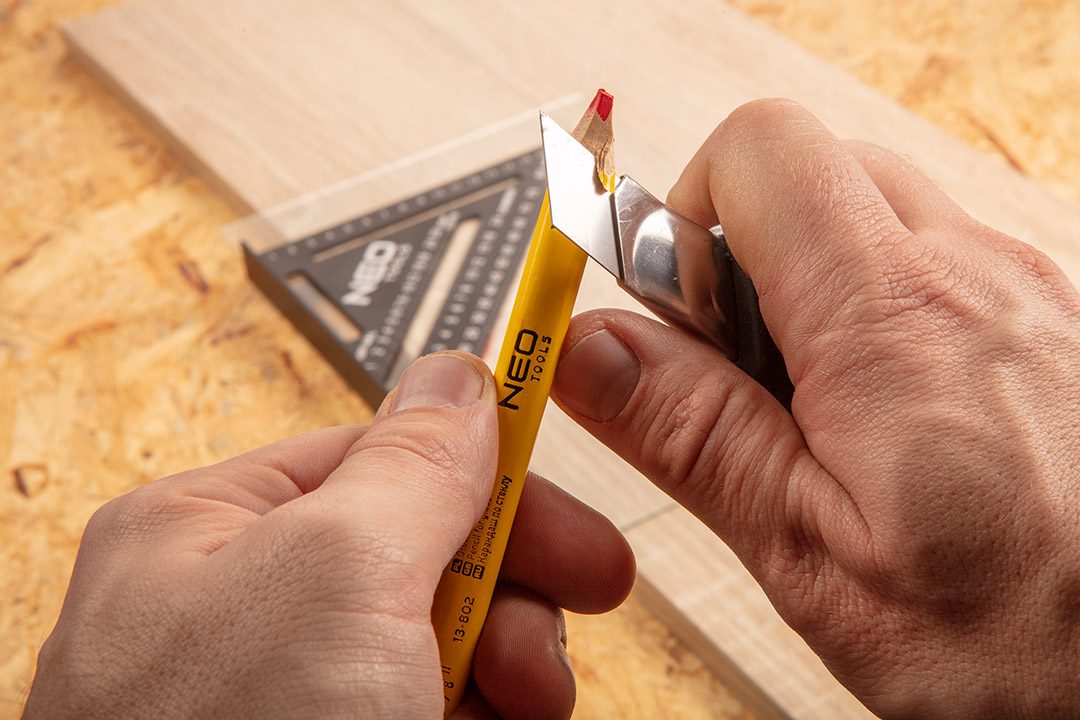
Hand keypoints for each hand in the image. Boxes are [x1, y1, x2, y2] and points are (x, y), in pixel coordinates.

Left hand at [25, 352, 633, 719]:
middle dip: (511, 584)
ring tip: (527, 702)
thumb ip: (412, 462)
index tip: (570, 492)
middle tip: (581, 600)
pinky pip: (443, 710)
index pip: (380, 457)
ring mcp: (292, 699)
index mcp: (211, 532)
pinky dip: (493, 718)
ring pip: (444, 643)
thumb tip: (458, 374)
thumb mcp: (336, 573)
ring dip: (513, 665)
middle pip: (424, 552)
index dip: (487, 471)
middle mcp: (244, 612)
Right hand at [553, 100, 1079, 717]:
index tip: (672, 314)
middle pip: (811, 168)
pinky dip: (875, 311)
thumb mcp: (814, 557)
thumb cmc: (1024, 639)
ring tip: (810, 411)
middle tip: (736, 372)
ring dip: (807, 284)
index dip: (685, 212)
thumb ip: (695, 436)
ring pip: (871, 213)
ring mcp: (1019, 289)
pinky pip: (932, 263)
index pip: (758, 151)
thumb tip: (590, 349)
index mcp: (892, 320)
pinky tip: (883, 421)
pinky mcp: (1043, 319)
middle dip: (740, 249)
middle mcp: (969, 275)